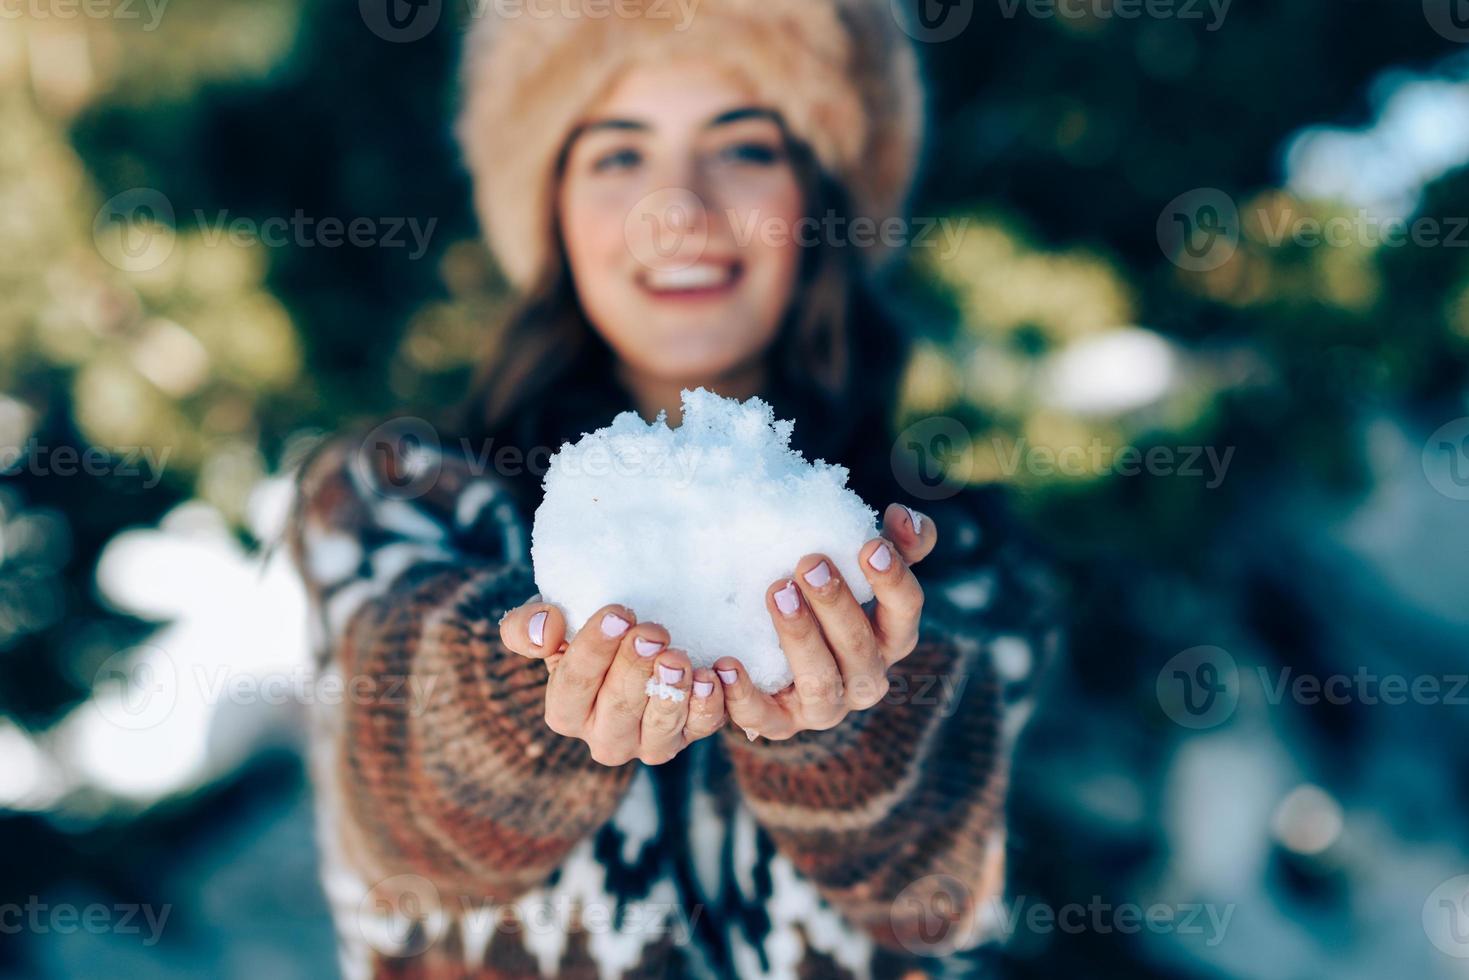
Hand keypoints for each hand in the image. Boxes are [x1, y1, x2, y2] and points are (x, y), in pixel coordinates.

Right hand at [499, 601, 725, 765]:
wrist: (631, 640)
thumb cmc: (585, 633)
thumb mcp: (550, 624)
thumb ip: (527, 627)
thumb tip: (542, 631)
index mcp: (565, 712)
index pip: (573, 686)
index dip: (594, 650)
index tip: (617, 614)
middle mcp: (605, 738)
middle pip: (618, 707)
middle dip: (635, 668)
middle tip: (652, 632)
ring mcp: (649, 743)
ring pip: (660, 727)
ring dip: (671, 692)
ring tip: (678, 659)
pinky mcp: (688, 735)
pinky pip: (701, 727)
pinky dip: (708, 703)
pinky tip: (713, 675)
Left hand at [716, 503, 934, 739]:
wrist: (774, 657)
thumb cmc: (825, 602)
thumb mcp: (860, 571)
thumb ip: (891, 543)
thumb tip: (902, 513)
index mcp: (890, 640)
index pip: (905, 613)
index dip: (893, 581)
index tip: (870, 545)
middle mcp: (865, 679)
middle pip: (860, 648)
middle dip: (836, 604)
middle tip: (809, 563)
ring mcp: (824, 707)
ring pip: (820, 683)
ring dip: (799, 638)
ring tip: (777, 593)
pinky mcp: (779, 724)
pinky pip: (763, 719)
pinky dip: (743, 696)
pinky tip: (724, 665)